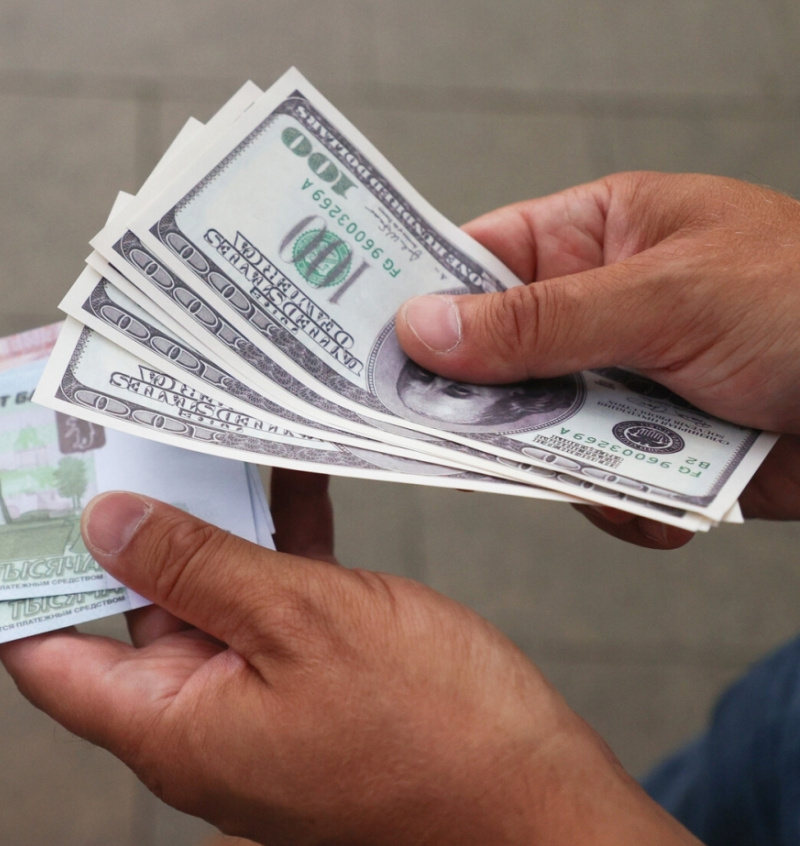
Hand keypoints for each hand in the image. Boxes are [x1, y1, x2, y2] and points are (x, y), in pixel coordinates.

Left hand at [0, 491, 697, 845]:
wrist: (541, 804)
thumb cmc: (437, 737)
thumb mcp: (302, 623)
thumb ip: (197, 567)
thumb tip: (106, 523)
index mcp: (173, 726)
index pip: (49, 658)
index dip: (14, 587)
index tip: (0, 510)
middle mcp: (201, 716)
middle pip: (128, 608)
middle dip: (118, 524)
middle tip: (101, 433)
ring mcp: (257, 694)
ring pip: (206, 590)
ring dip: (206, 518)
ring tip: (189, 428)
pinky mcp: (311, 676)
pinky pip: (270, 598)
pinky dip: (271, 540)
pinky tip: (281, 471)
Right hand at [395, 172, 799, 544]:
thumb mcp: (664, 297)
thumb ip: (537, 322)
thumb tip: (423, 327)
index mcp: (597, 236)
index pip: (477, 259)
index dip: (416, 295)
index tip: (359, 341)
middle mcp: (599, 310)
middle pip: (491, 356)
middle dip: (478, 398)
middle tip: (440, 431)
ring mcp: (623, 384)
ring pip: (533, 431)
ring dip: (551, 460)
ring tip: (588, 469)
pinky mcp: (652, 454)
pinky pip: (589, 483)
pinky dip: (614, 503)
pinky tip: (660, 502)